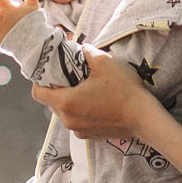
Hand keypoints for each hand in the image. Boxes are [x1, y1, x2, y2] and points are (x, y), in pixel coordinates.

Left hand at [32, 48, 160, 139]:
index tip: (52, 71)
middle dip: (58, 88)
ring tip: (85, 88)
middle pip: (51, 102)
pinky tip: (95, 101)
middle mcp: (68, 120)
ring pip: (64, 112)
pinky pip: (76, 121)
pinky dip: (80, 111)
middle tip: (72, 76)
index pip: (37, 93)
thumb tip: (80, 47)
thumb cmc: (124, 90)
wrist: (144, 118)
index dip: (41, 80)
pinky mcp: (89, 136)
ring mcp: (78, 130)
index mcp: (66, 102)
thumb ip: (87, 52)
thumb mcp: (105, 62)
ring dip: (69, 100)